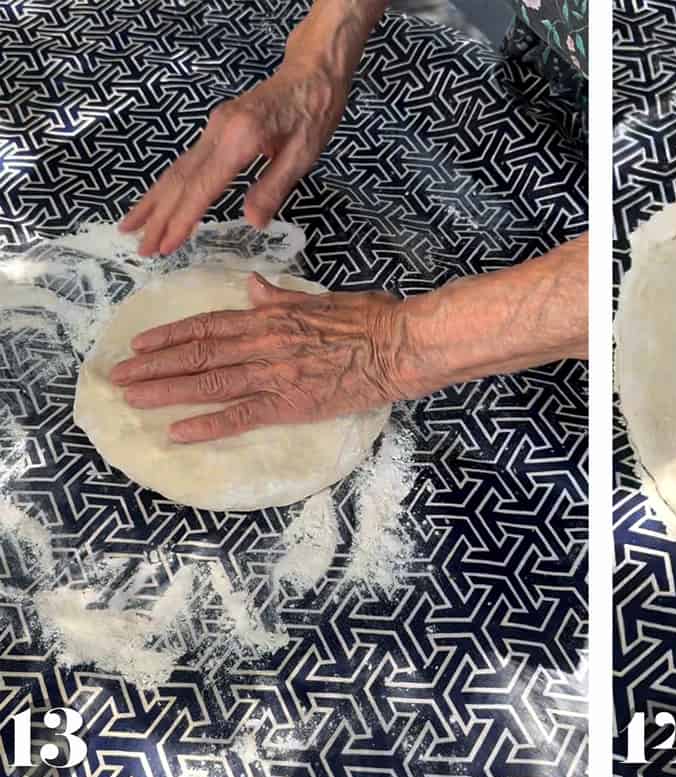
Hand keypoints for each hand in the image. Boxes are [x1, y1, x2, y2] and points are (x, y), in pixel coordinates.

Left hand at [109, 274, 412, 441]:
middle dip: (154, 364)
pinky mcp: (290, 403)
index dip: (170, 335)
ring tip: (133, 397)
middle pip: (197, 353)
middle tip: (119, 376)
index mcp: (268, 317)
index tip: (141, 343)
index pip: (207, 325)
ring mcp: (273, 374)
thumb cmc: (370, 320)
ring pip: (208, 381)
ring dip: (167, 390)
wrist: (399, 345)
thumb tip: (252, 287)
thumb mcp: (320, 299)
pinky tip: (178, 431)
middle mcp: (262, 343)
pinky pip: (240, 415)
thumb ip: (281, 298)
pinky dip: (207, 423)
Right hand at [120, 60, 351, 256]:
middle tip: (142, 248)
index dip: (182, 218)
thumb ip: (273, 187)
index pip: (203, 186)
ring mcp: (213, 129)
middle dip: (158, 216)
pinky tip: (159, 200)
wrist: (310, 75)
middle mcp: (217, 132)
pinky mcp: (215, 129)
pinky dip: (168, 185)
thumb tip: (251, 222)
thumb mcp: (302, 156)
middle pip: (180, 179)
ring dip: (153, 200)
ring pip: (176, 169)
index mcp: (239, 139)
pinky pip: (185, 162)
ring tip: (131, 227)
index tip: (166, 245)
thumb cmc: (312, 116)